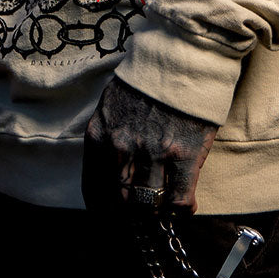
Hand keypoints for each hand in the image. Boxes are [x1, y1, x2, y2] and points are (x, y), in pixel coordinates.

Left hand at [82, 75, 218, 213]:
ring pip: (148, 206)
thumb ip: (107, 136)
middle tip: (140, 222)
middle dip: (129, 218)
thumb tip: (109, 168)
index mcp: (100, 135)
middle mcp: (121, 149)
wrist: (182, 54)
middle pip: (119, 204)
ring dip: (156, 214)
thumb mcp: (112, 103)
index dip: (104, 213)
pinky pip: (178, 199)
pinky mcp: (184, 155)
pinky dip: (181, 209)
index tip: (113, 219)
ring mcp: (153, 153)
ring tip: (163, 213)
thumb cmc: (147, 78)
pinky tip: (184, 208)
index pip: (93, 190)